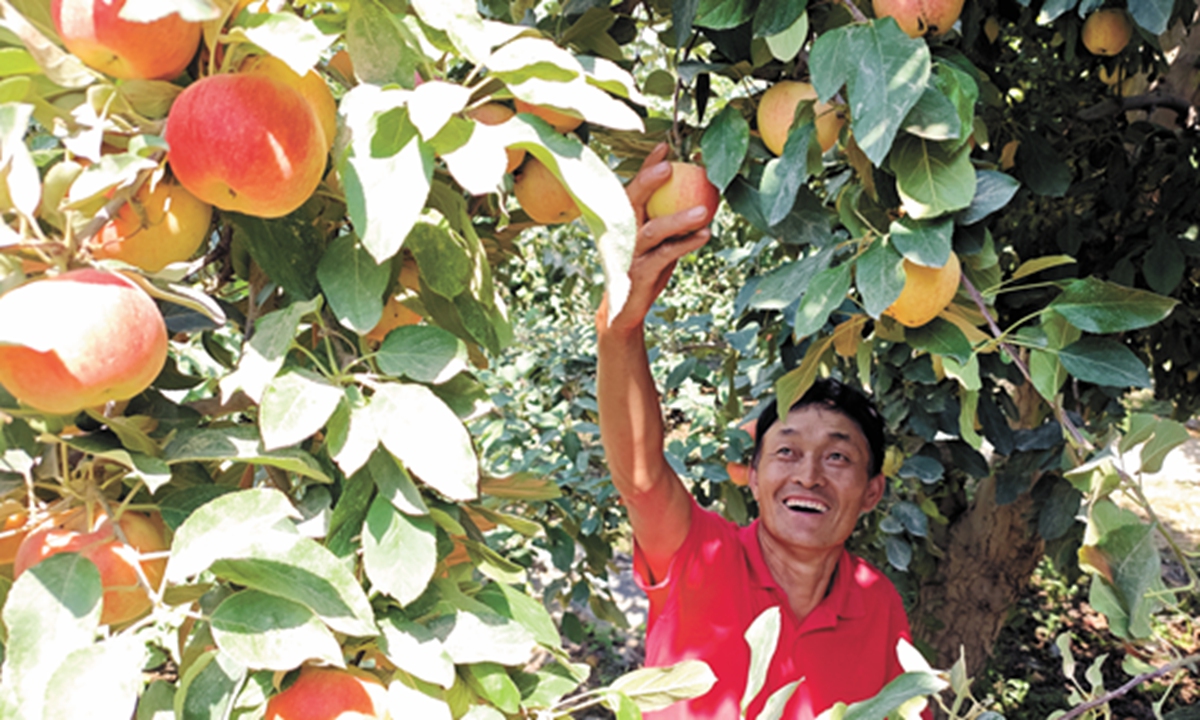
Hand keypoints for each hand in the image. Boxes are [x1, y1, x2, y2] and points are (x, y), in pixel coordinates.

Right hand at [600, 143, 712, 332]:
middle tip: (672, 167)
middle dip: (649, 181)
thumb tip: (703, 192)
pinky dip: (685, 244)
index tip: (664, 147)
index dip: (647, 166)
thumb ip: (672, 219)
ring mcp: (629, 253)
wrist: (625, 309)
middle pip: (632, 201)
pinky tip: (705, 235)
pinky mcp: (638, 273)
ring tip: (705, 210)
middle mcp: (623, 232)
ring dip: (678, 218)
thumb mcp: (659, 241)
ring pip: (652, 230)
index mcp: (625, 219)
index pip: (634, 187)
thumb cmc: (646, 268)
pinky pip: (664, 255)